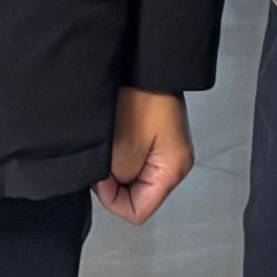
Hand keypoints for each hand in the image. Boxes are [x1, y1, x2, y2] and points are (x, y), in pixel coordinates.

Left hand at [98, 88, 193, 222]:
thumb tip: (111, 186)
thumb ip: (117, 181)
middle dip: (115, 182)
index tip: (103, 177)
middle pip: (136, 196)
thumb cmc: (140, 99)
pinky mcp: (154, 137)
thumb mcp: (123, 151)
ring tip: (112, 142)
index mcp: (172, 171)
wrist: (145, 65)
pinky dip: (119, 153)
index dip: (114, 200)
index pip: (138, 212)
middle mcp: (173, 164)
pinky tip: (116, 135)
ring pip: (132, 177)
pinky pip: (132, 158)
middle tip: (107, 156)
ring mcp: (164, 150)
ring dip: (116, 165)